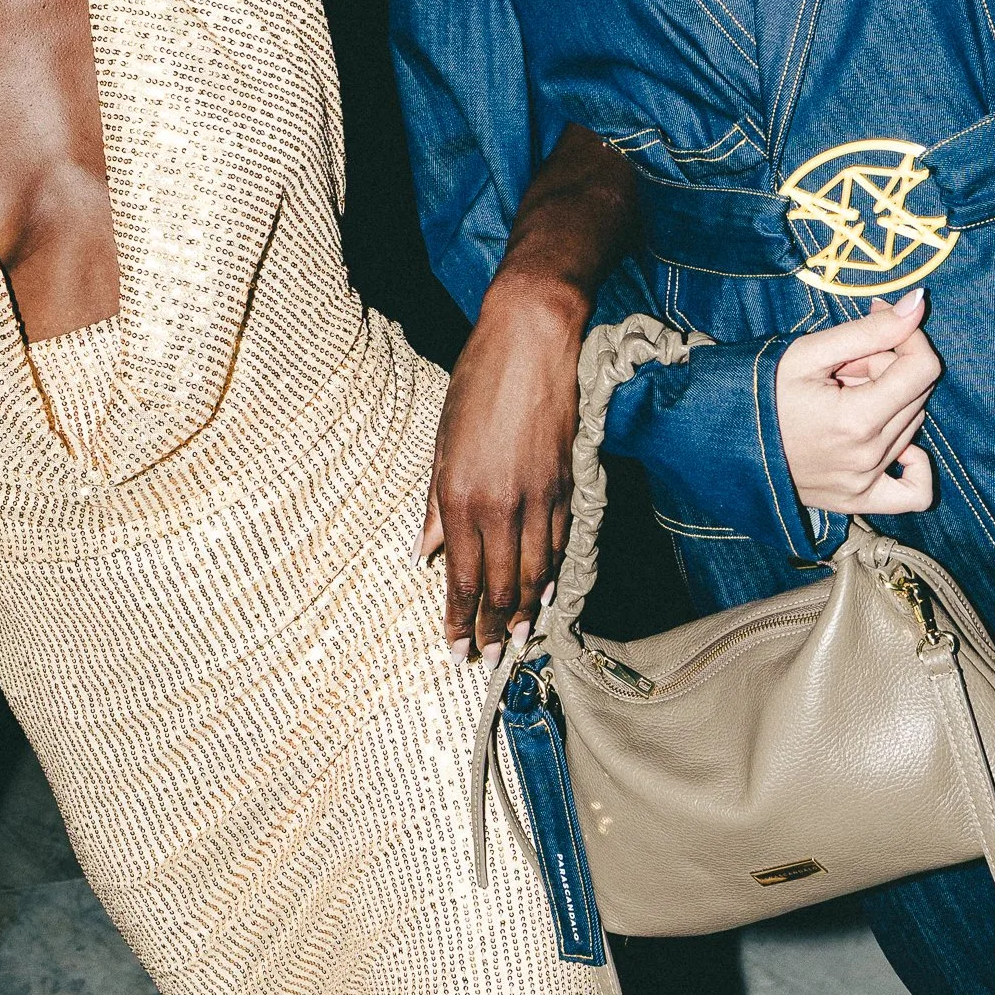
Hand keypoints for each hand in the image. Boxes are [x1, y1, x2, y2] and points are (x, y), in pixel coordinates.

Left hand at [423, 271, 580, 659]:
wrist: (532, 339)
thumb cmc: (477, 381)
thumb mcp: (440, 440)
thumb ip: (434, 504)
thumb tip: (425, 553)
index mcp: (460, 495)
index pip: (462, 577)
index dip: (459, 617)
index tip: (455, 647)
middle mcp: (500, 505)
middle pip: (499, 584)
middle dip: (492, 626)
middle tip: (486, 656)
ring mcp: (539, 497)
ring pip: (533, 572)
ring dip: (523, 610)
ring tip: (515, 639)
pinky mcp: (568, 482)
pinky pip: (560, 542)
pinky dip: (552, 572)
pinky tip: (543, 592)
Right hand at [774, 289, 938, 514]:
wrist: (721, 437)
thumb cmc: (760, 389)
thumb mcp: (810, 352)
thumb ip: (871, 330)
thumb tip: (918, 304)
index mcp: (857, 419)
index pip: (923, 368)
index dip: (910, 337)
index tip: (882, 323)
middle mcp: (867, 457)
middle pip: (916, 394)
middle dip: (888, 367)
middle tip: (845, 364)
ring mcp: (863, 483)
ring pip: (911, 426)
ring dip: (888, 402)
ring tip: (843, 396)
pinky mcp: (857, 500)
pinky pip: (913, 492)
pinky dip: (914, 464)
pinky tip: (892, 442)